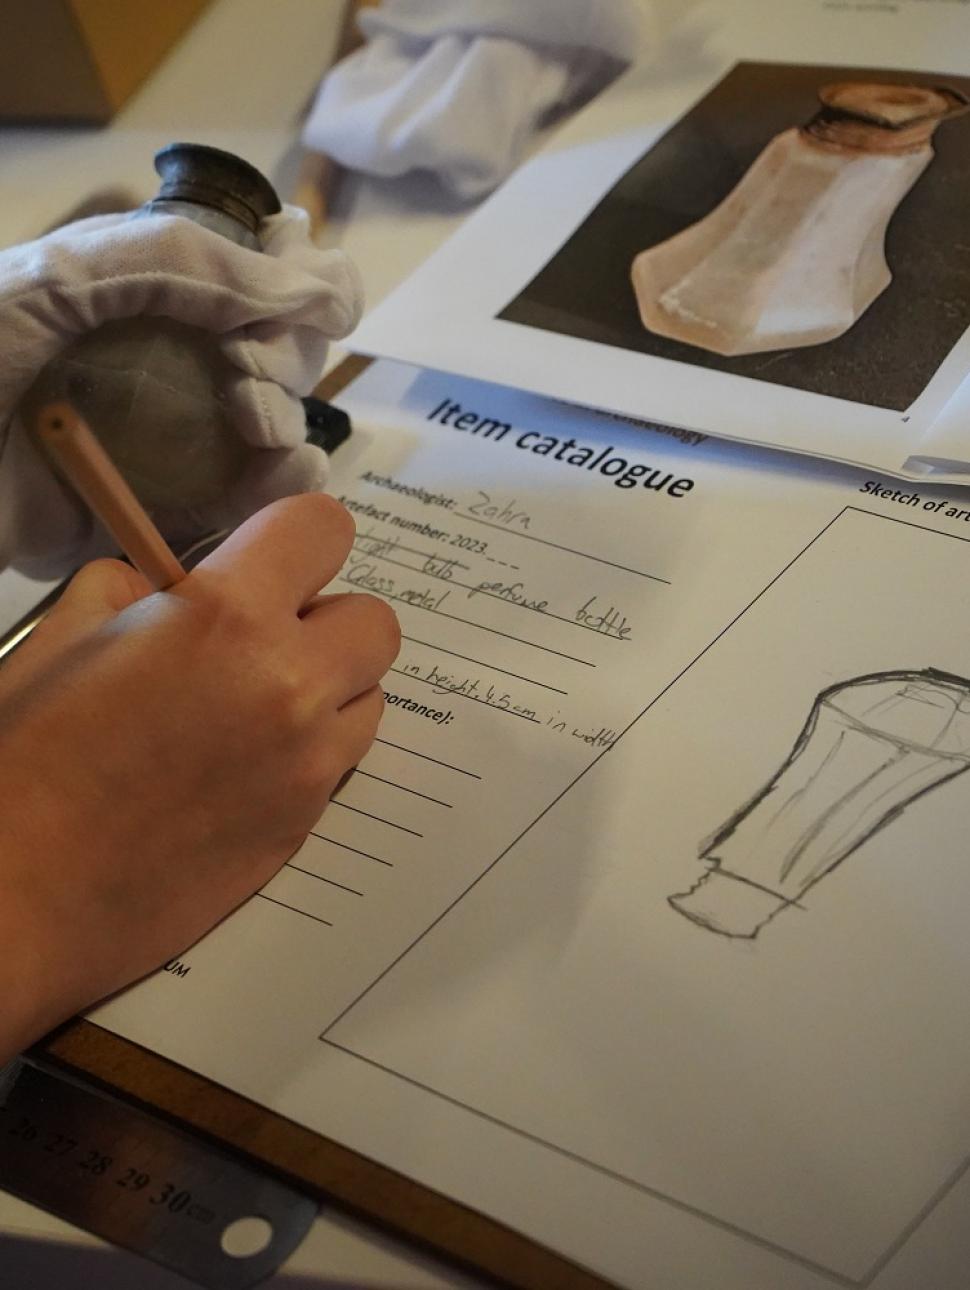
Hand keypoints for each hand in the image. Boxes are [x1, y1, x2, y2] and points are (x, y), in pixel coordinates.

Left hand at [0, 204, 362, 576]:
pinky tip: (280, 474)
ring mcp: (169, 446)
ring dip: (288, 428)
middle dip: (286, 365)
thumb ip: (193, 266)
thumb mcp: (73, 276)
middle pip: (279, 365)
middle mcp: (171, 369)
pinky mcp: (159, 517)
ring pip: (274, 440)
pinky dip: (280, 493)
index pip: (259, 290)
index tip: (314, 304)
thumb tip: (326, 288)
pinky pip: (244, 511)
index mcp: (151, 302)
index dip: (300, 294)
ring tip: (253, 425)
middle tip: (244, 377)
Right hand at [0, 494, 398, 1061]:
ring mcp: (308, 765)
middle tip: (260, 642)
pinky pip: (342, 764)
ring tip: (254, 710)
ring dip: (329, 689)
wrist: (15, 898)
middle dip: (324, 620)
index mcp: (227, 618)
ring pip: (370, 697)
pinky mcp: (305, 828)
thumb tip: (176, 589)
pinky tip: (242, 769)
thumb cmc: (23, 762)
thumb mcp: (67, 633)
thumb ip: (140, 590)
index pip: (325, 528)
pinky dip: (312, 751)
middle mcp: (290, 686)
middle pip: (374, 621)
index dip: (294, 539)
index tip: (266, 562)